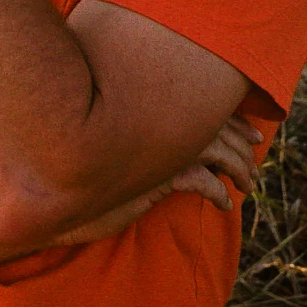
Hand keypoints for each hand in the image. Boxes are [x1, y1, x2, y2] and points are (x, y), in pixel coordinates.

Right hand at [48, 116, 263, 246]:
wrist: (52, 188)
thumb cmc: (79, 164)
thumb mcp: (119, 142)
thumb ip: (146, 128)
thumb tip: (180, 133)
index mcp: (151, 103)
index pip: (206, 103)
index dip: (234, 118)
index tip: (254, 133)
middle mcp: (156, 119)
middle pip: (218, 126)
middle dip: (243, 144)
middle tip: (254, 161)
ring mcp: (155, 147)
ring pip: (217, 153)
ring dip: (238, 169)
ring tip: (245, 186)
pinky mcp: (153, 177)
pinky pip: (201, 182)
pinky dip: (217, 192)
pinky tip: (221, 204)